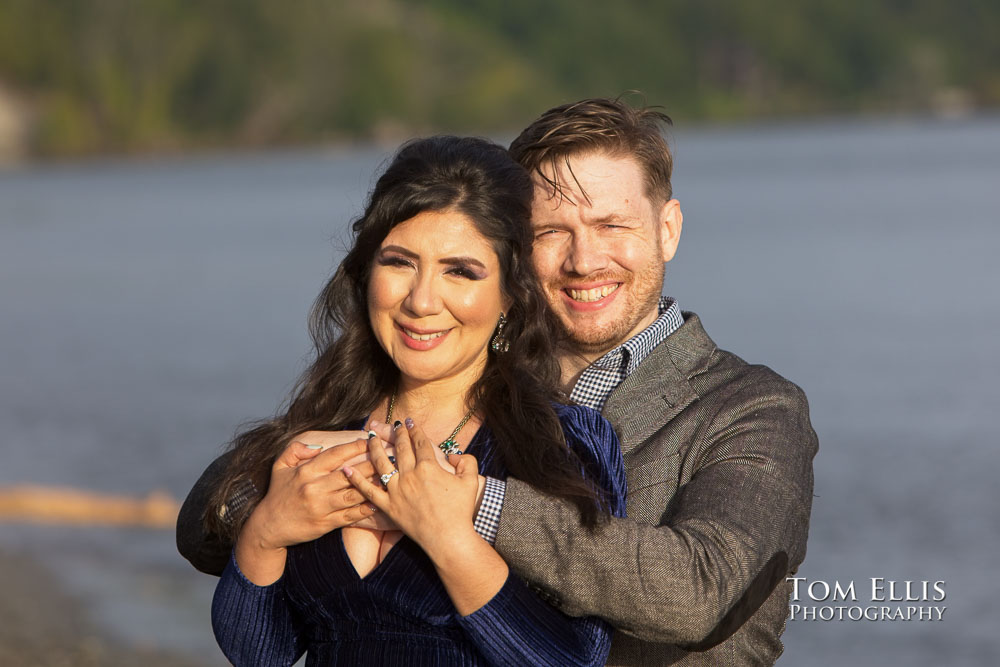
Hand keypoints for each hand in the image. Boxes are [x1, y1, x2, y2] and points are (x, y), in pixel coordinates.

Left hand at [345, 421, 505, 615]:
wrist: (448, 538)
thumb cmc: (461, 511)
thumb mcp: (471, 481)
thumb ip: (466, 461)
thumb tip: (453, 455)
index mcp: (429, 466)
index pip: (420, 442)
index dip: (415, 429)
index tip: (410, 422)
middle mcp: (410, 475)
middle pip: (400, 448)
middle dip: (397, 433)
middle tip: (394, 425)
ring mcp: (397, 491)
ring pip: (381, 463)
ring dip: (374, 447)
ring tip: (370, 436)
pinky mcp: (388, 506)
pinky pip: (368, 491)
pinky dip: (356, 479)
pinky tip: (347, 468)